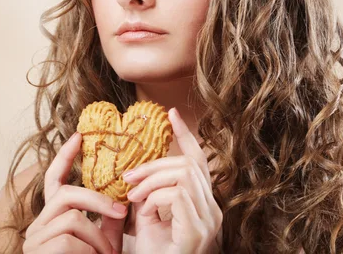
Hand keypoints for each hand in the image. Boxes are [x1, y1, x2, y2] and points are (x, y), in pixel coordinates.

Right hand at [23, 132, 128, 253]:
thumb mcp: (104, 241)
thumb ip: (109, 218)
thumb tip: (124, 194)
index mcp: (52, 217)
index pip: (55, 180)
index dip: (64, 157)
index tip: (79, 136)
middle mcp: (38, 224)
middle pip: (66, 194)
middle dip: (98, 201)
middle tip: (122, 212)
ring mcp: (34, 239)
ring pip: (72, 217)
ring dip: (98, 237)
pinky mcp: (38, 251)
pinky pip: (69, 239)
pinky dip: (89, 250)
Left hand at [123, 108, 222, 253]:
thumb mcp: (147, 218)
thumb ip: (149, 194)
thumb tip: (137, 171)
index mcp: (202, 204)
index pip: (198, 161)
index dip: (186, 135)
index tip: (171, 114)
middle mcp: (213, 209)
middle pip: (188, 164)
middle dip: (155, 164)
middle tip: (129, 177)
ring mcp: (210, 220)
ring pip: (182, 174)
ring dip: (151, 181)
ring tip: (132, 196)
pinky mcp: (199, 230)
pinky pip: (177, 194)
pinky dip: (154, 197)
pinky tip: (142, 210)